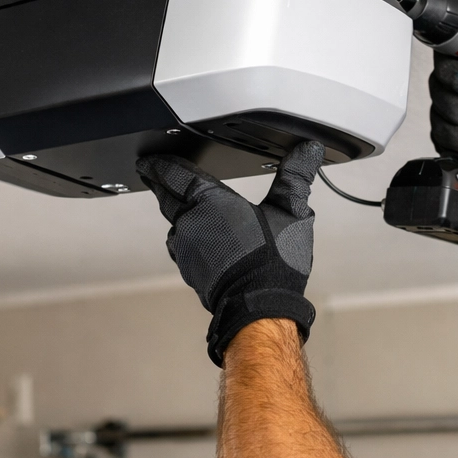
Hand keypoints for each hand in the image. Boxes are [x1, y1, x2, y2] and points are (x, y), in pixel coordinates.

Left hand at [136, 141, 323, 365]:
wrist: (258, 307)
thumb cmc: (273, 261)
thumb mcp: (290, 212)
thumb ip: (296, 177)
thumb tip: (308, 150)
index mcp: (210, 202)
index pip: (175, 175)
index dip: (161, 165)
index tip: (148, 161)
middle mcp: (190, 223)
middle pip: (167, 198)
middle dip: (159, 184)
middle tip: (151, 174)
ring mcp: (186, 249)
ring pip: (174, 224)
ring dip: (174, 213)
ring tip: (176, 204)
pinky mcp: (189, 270)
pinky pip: (181, 246)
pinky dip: (185, 236)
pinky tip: (197, 238)